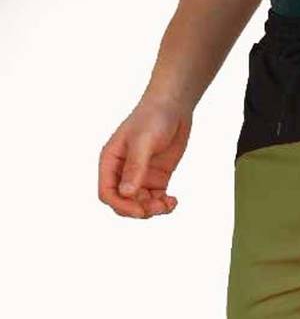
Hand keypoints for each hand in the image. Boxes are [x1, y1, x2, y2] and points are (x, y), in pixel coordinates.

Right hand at [98, 97, 190, 217]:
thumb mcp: (143, 142)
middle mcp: (122, 171)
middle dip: (138, 210)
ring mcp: (140, 176)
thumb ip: (135, 167)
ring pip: (140, 204)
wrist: (173, 107)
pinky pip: (155, 199)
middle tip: (158, 207)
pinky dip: (163, 205)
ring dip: (153, 209)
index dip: (121, 206)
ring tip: (169, 203)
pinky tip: (173, 201)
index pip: (107, 193)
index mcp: (110, 162)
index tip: (141, 210)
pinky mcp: (156, 177)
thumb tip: (126, 193)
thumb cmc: (152, 118)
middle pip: (123, 203)